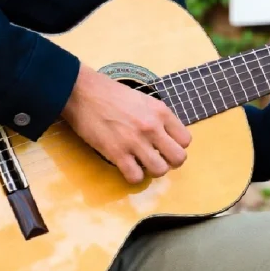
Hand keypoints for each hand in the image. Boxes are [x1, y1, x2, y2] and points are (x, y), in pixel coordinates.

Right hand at [61, 65, 190, 183]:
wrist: (83, 93)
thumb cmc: (111, 94)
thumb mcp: (144, 100)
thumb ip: (157, 117)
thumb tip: (166, 136)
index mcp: (161, 112)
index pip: (185, 140)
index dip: (176, 146)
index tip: (165, 145)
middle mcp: (152, 127)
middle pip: (178, 158)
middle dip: (170, 162)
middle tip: (157, 158)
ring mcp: (135, 141)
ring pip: (160, 170)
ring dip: (152, 170)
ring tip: (142, 163)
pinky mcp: (117, 153)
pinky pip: (136, 177)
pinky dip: (133, 176)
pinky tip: (127, 167)